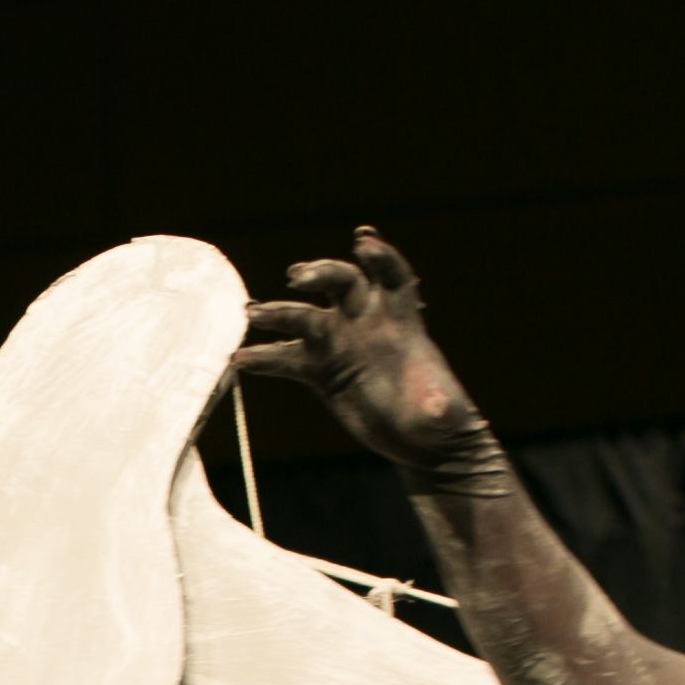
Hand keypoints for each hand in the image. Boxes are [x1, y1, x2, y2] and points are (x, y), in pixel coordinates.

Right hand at [234, 229, 492, 483]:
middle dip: (320, 273)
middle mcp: (366, 324)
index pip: (392, 277)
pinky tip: (241, 360)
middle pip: (341, 283)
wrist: (421, 440)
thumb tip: (437, 409)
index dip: (380, 258)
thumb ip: (438, 405)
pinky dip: (264, 357)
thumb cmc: (439, 422)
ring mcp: (340, 345)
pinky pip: (286, 358)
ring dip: (279, 313)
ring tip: (252, 314)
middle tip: (297, 278)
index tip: (362, 244)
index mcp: (401, 321)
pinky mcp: (321, 372)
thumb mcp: (444, 414)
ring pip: (305, 317)